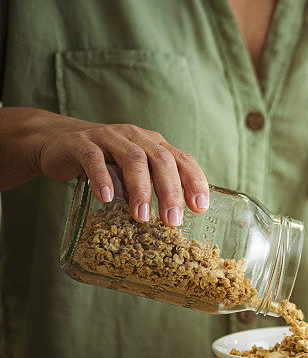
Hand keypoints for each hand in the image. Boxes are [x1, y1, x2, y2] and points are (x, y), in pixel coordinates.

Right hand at [35, 114, 207, 225]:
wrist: (58, 142)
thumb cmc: (105, 162)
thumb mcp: (134, 172)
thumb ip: (153, 186)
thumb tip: (175, 219)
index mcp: (154, 143)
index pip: (182, 159)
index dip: (194, 181)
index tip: (200, 207)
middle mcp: (136, 136)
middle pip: (161, 160)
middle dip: (170, 192)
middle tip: (172, 221)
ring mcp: (108, 137)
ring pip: (133, 159)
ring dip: (140, 189)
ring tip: (142, 216)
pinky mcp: (81, 143)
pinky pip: (94, 159)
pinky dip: (102, 178)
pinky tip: (106, 198)